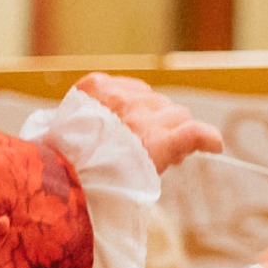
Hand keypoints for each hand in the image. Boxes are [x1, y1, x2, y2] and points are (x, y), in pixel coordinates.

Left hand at [80, 72, 222, 175]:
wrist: (54, 173)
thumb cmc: (99, 184)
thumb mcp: (142, 181)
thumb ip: (170, 156)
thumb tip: (188, 141)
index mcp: (152, 144)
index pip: (194, 131)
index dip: (209, 137)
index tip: (214, 145)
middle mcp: (137, 116)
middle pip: (176, 112)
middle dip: (170, 127)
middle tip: (153, 144)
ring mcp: (116, 97)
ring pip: (153, 95)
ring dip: (148, 110)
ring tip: (128, 129)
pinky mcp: (96, 84)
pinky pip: (128, 83)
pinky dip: (126, 95)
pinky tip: (115, 112)